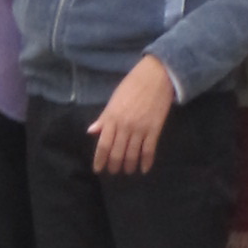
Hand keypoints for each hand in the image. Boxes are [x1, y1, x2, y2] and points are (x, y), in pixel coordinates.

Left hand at [89, 53, 179, 175]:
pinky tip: (144, 169)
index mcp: (112, 118)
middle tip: (114, 171)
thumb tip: (91, 131)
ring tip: (128, 171)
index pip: (103, 145)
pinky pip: (149, 150)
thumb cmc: (132, 85)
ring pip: (132, 154)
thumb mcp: (113, 100)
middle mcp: (124, 126)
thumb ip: (103, 118)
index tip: (98, 169)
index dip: (100, 160)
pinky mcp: (154, 129)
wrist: (155, 76)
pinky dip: (146, 161)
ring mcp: (140, 128)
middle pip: (117, 153)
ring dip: (129, 166)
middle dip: (114, 165)